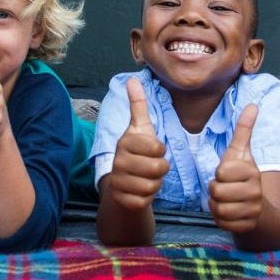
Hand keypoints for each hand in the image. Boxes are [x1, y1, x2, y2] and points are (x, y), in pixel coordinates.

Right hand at [107, 78, 168, 210]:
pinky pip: (146, 200)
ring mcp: (118, 181)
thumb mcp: (140, 128)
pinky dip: (148, 197)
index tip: (152, 150)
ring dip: (155, 183)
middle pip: (158, 168)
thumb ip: (138, 105)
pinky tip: (140, 191)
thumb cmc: (136, 153)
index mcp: (124, 142)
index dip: (160, 151)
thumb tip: (133, 79)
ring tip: (146, 178)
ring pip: (153, 185)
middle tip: (151, 167)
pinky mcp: (122, 199)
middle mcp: (118, 161)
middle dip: (161, 169)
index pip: (158, 148)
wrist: (121, 184)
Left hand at [209, 103, 261, 233]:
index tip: (227, 175)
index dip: (218, 174)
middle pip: (217, 191)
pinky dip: (220, 219)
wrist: (258, 208)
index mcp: (252, 171)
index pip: (221, 173)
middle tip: (224, 189)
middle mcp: (256, 191)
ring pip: (218, 208)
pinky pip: (222, 223)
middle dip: (215, 191)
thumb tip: (253, 105)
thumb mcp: (241, 153)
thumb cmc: (243, 176)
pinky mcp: (247, 226)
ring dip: (216, 205)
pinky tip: (228, 213)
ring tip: (225, 200)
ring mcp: (253, 210)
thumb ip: (244, 130)